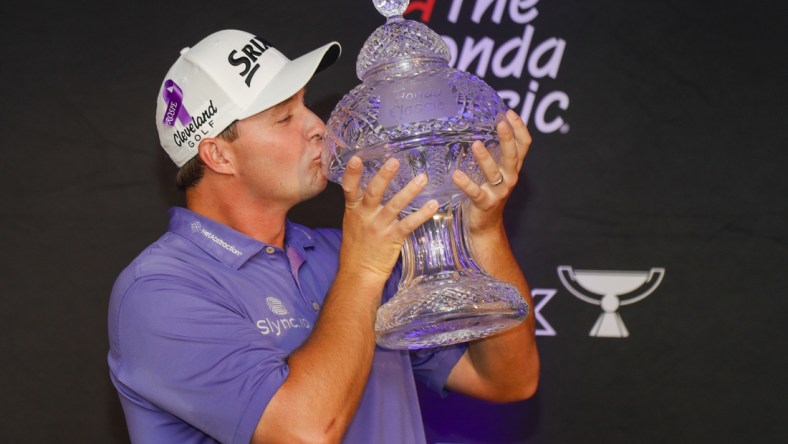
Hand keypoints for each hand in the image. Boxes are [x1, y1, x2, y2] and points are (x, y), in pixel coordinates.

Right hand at [339, 156, 438, 282]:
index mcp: (354, 210)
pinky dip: (422, 214)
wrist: (359, 273)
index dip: (352, 173)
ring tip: (422, 178)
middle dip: (384, 176)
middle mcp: (365, 216)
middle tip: (395, 162)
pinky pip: (409, 223)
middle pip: (374, 192)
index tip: (357, 158)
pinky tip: (433, 205)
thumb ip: (360, 205)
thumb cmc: (356, 247)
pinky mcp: (393, 238)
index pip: (349, 188)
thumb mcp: (353, 222)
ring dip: (410, 191)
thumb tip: (371, 184)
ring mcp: (380, 227)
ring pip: (395, 205)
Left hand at [451, 109, 531, 235]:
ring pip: (494, 172)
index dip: (519, 128)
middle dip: (507, 138)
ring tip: (475, 144)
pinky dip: (466, 183)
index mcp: (513, 168)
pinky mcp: (485, 203)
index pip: (524, 145)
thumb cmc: (488, 193)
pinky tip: (456, 174)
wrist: (486, 226)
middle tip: (500, 123)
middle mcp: (510, 178)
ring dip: (485, 158)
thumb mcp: (496, 172)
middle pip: (513, 155)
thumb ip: (495, 155)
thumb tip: (483, 128)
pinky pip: (475, 192)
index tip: (509, 112)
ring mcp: (498, 191)